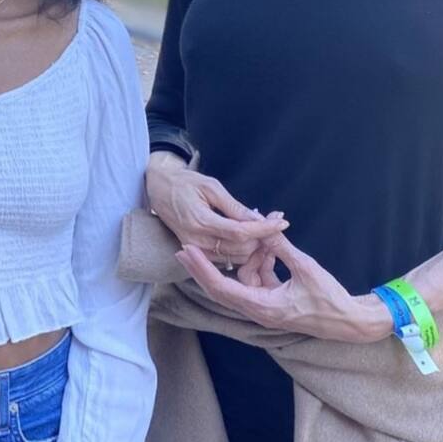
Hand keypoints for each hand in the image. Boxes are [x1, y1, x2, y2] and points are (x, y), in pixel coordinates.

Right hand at [146, 152, 288, 265]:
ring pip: (236, 257)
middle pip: (241, 249)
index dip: (264, 229)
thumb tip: (258, 218)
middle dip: (263, 237)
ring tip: (266, 227)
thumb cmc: (186, 183)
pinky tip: (251, 236)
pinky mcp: (197, 253)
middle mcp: (197, 241)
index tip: (283, 221)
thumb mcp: (211, 187)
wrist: (159, 190)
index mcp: (200, 221)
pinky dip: (242, 250)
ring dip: (255, 246)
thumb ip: (234, 207)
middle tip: (276, 220)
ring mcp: (196, 250)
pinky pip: (226, 258)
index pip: (240, 232)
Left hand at [176, 233, 392, 342]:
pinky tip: (270, 248)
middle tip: (184, 247)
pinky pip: (258, 280)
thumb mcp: (305, 268)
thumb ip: (281, 248)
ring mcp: (265, 307)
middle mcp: (258, 310)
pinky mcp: (274, 302)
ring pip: (243, 280)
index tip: (186, 253)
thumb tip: (263, 227)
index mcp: (262, 307)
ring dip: (248, 258)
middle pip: (221, 288)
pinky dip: (261, 264)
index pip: (221, 288)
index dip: (202, 269)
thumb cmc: (329, 299)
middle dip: (204, 267)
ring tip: (261, 237)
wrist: (350, 322)